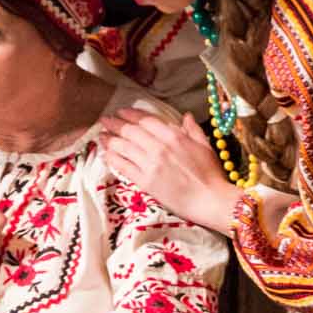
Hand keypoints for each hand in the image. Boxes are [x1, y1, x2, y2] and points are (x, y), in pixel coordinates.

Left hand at [98, 109, 238, 235]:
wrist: (210, 200)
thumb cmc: (211, 174)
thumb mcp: (205, 146)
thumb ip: (193, 129)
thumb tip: (186, 116)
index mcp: (174, 136)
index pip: (146, 120)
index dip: (130, 114)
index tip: (120, 112)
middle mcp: (159, 147)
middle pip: (131, 131)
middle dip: (115, 124)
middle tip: (104, 120)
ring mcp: (150, 165)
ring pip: (124, 147)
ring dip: (110, 140)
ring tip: (101, 136)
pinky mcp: (145, 182)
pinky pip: (124, 167)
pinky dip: (113, 158)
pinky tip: (106, 154)